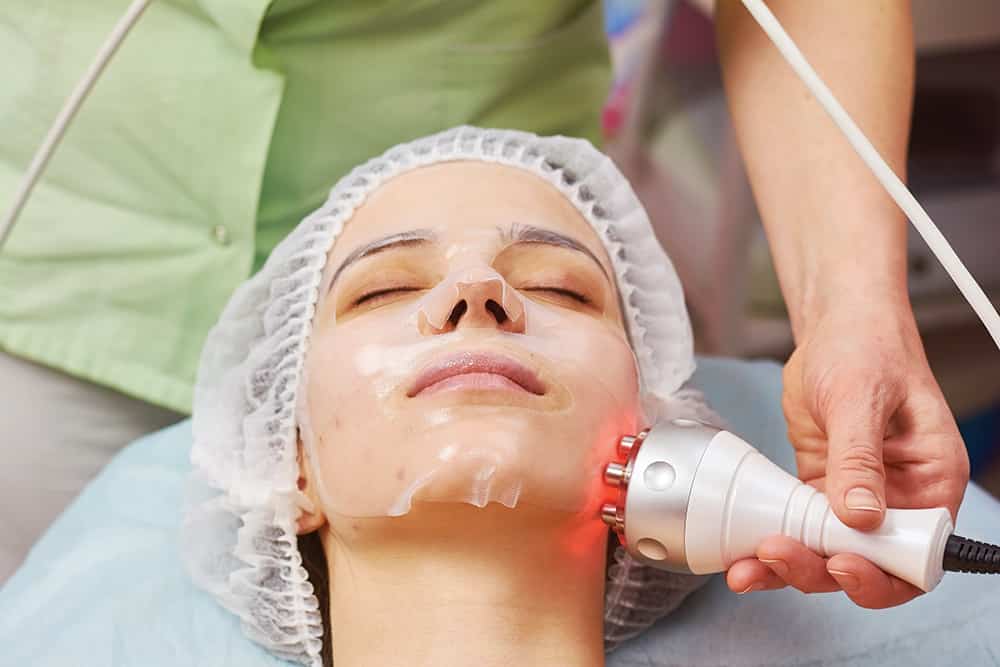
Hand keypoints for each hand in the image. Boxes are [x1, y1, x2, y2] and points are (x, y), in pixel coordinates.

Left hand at [727, 303, 968, 606]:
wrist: (835, 326)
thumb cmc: (866, 348)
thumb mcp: (861, 398)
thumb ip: (860, 458)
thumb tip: (861, 514)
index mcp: (930, 481)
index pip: (918, 555)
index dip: (881, 573)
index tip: (840, 562)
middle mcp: (898, 498)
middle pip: (866, 562)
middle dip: (820, 570)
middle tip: (777, 557)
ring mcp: (856, 497)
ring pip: (826, 551)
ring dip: (788, 566)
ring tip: (747, 569)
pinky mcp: (820, 488)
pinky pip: (799, 528)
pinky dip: (773, 542)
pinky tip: (744, 552)